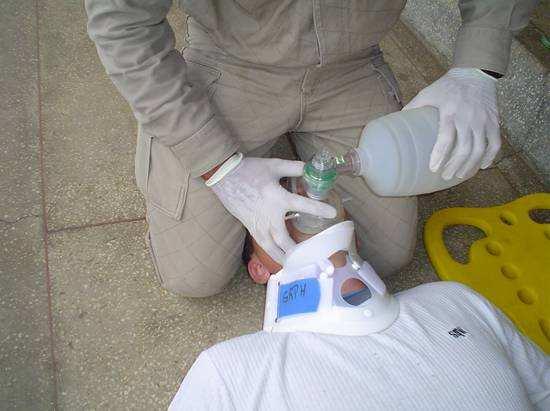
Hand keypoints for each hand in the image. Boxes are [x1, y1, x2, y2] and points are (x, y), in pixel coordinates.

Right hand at [210, 157, 336, 262]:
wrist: (223, 176)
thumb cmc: (249, 170)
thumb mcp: (274, 165)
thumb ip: (295, 167)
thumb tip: (311, 168)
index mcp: (277, 198)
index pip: (302, 205)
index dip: (318, 209)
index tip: (332, 213)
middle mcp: (269, 215)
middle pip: (284, 240)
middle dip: (298, 251)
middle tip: (311, 257)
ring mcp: (258, 224)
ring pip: (271, 248)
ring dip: (283, 258)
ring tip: (295, 266)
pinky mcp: (249, 226)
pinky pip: (262, 244)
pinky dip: (271, 253)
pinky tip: (279, 258)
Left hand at [403, 68, 500, 179]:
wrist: (475, 72)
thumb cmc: (447, 85)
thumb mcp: (427, 93)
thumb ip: (413, 107)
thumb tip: (397, 121)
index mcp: (449, 111)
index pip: (446, 137)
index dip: (440, 154)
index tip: (433, 168)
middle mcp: (468, 117)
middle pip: (464, 148)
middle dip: (454, 165)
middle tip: (445, 176)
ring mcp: (483, 120)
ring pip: (480, 149)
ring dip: (470, 165)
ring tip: (460, 175)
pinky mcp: (494, 121)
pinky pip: (495, 143)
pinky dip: (489, 157)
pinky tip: (482, 166)